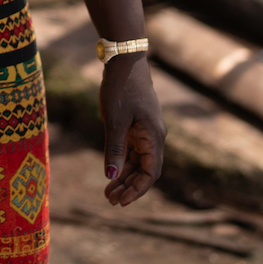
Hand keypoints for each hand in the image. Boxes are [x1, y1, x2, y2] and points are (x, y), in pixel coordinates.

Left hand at [99, 55, 165, 206]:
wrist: (124, 61)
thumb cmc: (121, 88)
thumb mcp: (115, 120)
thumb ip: (114, 149)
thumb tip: (111, 177)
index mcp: (154, 137)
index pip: (150, 173)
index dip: (137, 190)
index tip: (121, 202)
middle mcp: (154, 137)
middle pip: (145, 171)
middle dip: (129, 187)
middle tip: (110, 201)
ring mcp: (145, 132)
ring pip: (137, 162)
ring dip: (124, 178)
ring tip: (108, 193)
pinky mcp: (136, 127)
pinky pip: (131, 151)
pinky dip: (121, 163)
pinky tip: (110, 174)